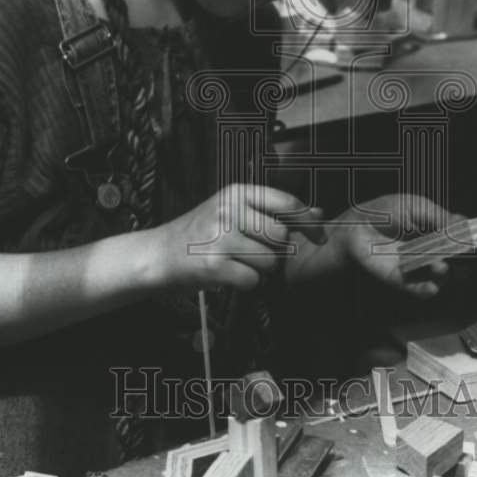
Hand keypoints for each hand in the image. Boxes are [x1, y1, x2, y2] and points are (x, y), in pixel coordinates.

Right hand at [152, 184, 323, 292]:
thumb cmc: (199, 234)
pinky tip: (227, 275)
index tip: (319, 236)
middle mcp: (228, 210)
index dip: (309, 221)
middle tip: (252, 252)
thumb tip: (319, 213)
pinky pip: (253, 281)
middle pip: (281, 236)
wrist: (156, 255)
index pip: (287, 202)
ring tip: (235, 262)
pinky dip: (245, 284)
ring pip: (270, 262)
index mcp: (235, 192)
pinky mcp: (213, 265)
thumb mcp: (233, 213)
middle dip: (276, 251)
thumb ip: (274, 212)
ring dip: (259, 269)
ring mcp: (219, 237)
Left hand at [337, 193, 466, 298]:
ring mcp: (418, 267)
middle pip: (460, 264)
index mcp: (439, 233)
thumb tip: (464, 223)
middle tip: (475, 263)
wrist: (355, 225)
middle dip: (470, 266)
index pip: (465, 244)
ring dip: (446, 275)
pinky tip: (432, 287)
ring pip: (442, 278)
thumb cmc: (385, 211)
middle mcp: (433, 252)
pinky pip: (418, 289)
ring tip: (441, 267)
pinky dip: (427, 290)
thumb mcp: (415, 206)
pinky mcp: (402, 279)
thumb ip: (438, 216)